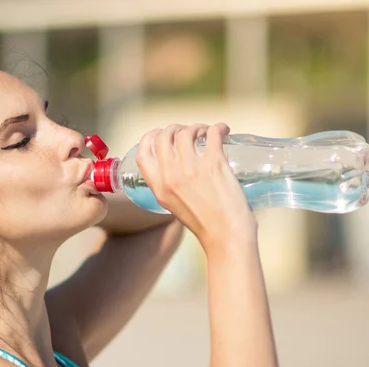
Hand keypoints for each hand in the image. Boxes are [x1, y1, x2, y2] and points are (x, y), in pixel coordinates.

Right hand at [135, 123, 256, 256]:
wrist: (226, 237)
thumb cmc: (206, 225)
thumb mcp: (174, 206)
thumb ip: (169, 186)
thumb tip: (176, 167)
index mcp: (159, 188)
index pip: (142, 154)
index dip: (149, 138)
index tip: (159, 133)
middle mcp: (171, 176)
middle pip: (163, 136)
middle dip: (175, 128)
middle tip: (188, 132)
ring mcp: (191, 169)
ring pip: (186, 132)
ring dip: (197, 127)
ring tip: (206, 132)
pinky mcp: (214, 164)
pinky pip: (212, 133)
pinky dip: (218, 127)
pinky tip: (223, 130)